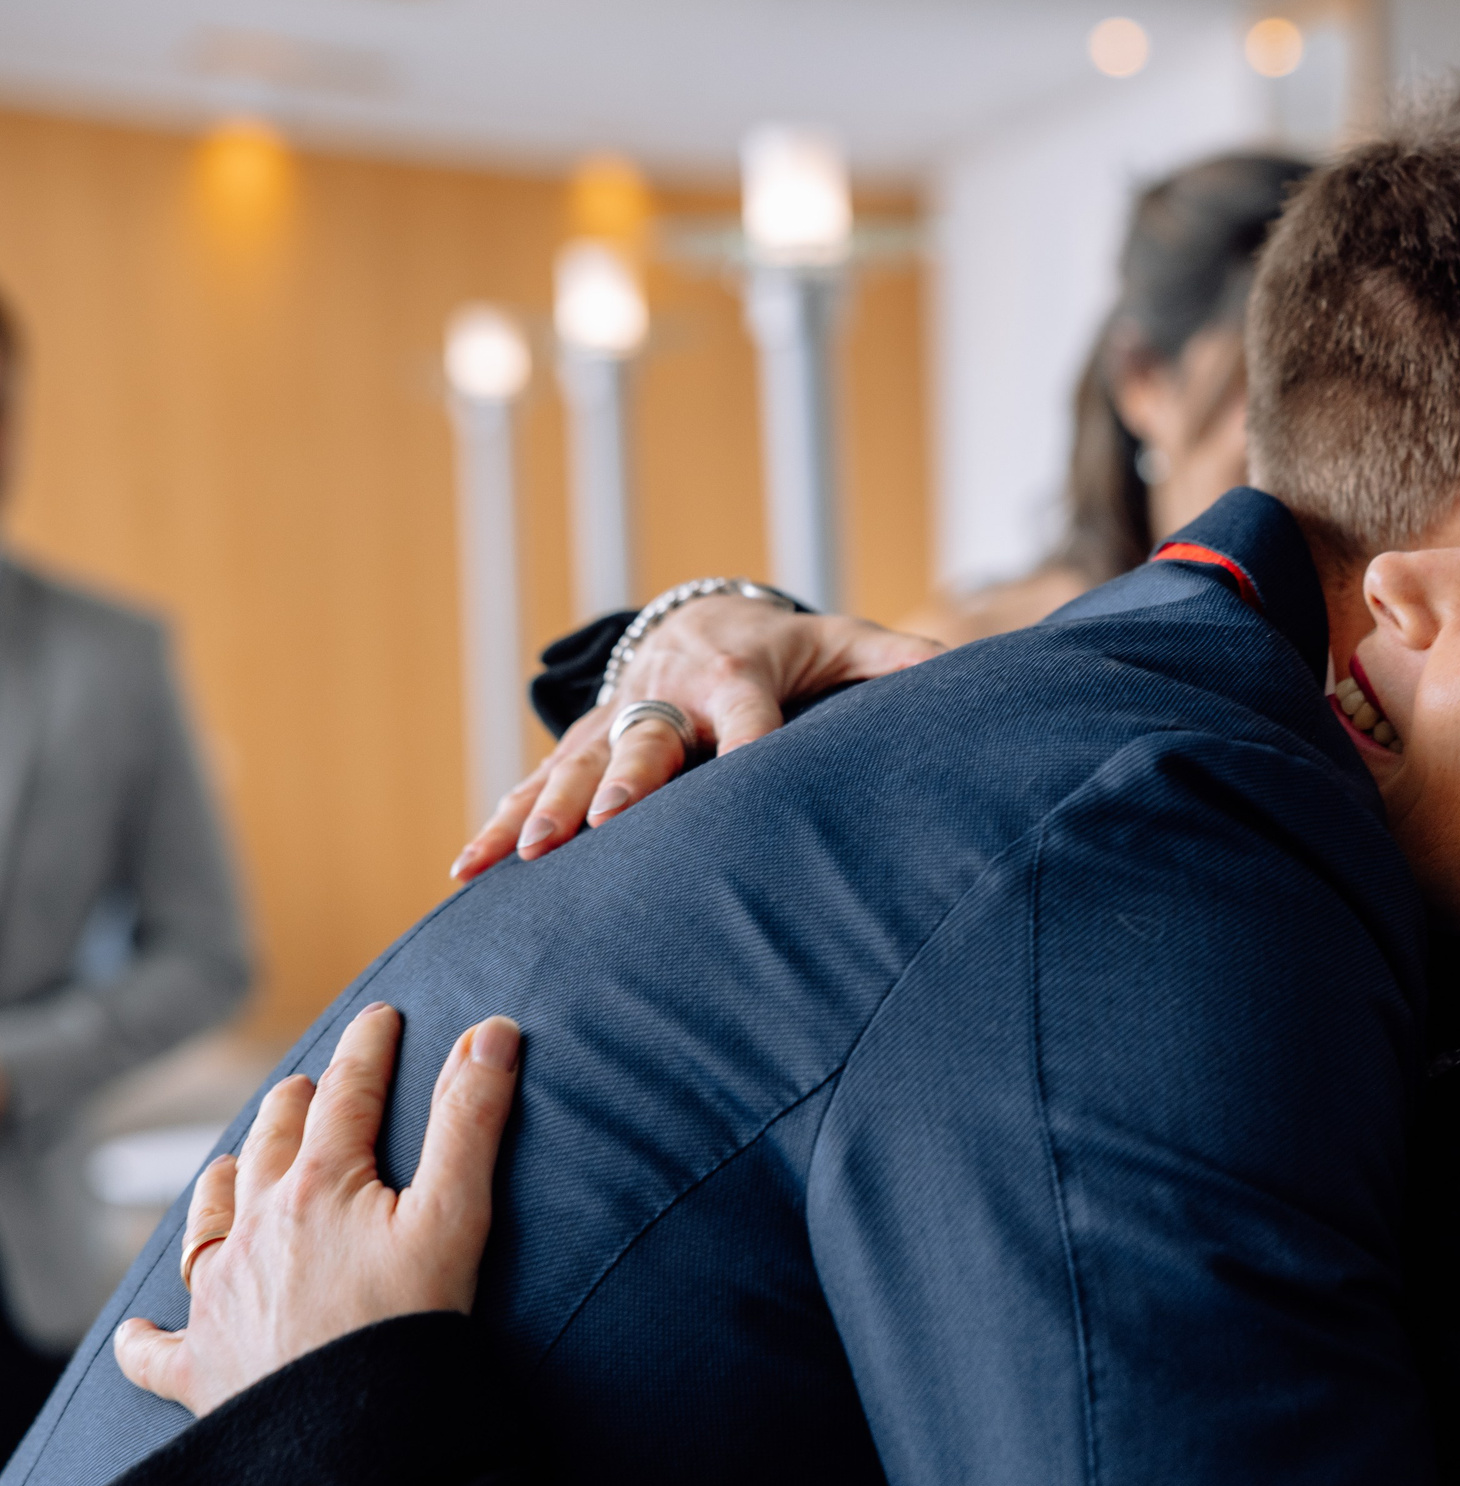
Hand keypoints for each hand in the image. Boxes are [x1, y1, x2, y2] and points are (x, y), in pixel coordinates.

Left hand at [114, 1004, 520, 1416]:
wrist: (344, 1438)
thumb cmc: (405, 1327)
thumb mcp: (455, 1214)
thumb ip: (472, 1119)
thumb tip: (492, 1034)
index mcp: (319, 1185)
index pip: (347, 1094)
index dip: (368, 1049)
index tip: (381, 1018)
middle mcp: (256, 1227)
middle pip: (271, 1145)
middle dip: (294, 1105)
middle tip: (311, 1086)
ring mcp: (221, 1295)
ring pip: (209, 1218)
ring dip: (224, 1182)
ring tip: (233, 1164)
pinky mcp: (201, 1363)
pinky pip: (158, 1348)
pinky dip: (147, 1337)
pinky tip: (137, 1333)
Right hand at [451, 600, 941, 878]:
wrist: (709, 619)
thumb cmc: (795, 648)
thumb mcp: (851, 644)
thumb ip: (902, 664)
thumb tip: (966, 673)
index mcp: (741, 676)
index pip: (748, 717)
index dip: (744, 747)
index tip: (737, 781)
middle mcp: (671, 697)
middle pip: (645, 744)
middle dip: (617, 784)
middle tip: (595, 826)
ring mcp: (620, 719)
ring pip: (574, 765)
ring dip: (544, 811)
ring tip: (516, 858)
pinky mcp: (587, 741)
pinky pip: (536, 780)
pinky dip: (501, 819)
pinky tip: (465, 867)